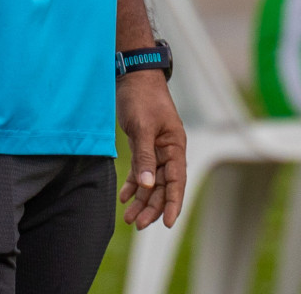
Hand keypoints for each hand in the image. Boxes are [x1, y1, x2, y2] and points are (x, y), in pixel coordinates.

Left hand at [116, 70, 186, 228]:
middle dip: (152, 206)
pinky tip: (124, 197)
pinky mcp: (142, 145)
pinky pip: (140, 171)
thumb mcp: (142, 127)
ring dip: (141, 199)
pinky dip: (133, 184)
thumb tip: (147, 186)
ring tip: (128, 217)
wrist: (133, 76)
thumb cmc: (142, 98)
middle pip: (162, 186)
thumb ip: (144, 157)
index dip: (173, 203)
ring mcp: (155, 149)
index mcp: (175, 146)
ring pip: (150, 182)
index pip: (177, 182)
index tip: (168, 224)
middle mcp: (168, 151)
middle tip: (136, 223)